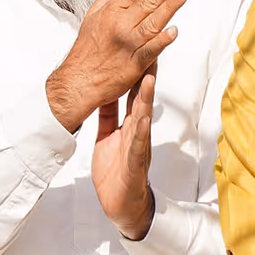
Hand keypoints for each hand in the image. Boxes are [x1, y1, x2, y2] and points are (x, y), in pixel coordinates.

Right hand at [45, 0, 186, 131]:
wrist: (77, 81)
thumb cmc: (86, 48)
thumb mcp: (93, 13)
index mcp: (110, 11)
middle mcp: (119, 24)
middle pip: (147, 0)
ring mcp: (128, 44)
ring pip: (152, 22)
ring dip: (169, 7)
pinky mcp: (134, 64)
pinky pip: (151, 50)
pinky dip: (161, 41)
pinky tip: (173, 31)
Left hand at [93, 68, 156, 240]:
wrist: (121, 203)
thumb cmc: (116, 170)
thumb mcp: (107, 136)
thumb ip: (108, 116)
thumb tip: (104, 94)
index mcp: (129, 126)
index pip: (134, 95)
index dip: (135, 73)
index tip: (137, 51)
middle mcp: (137, 133)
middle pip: (142, 101)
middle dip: (146, 77)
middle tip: (150, 53)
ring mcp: (138, 146)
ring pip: (143, 118)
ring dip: (146, 99)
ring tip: (148, 78)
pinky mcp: (135, 163)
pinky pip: (138, 145)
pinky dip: (141, 131)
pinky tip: (143, 118)